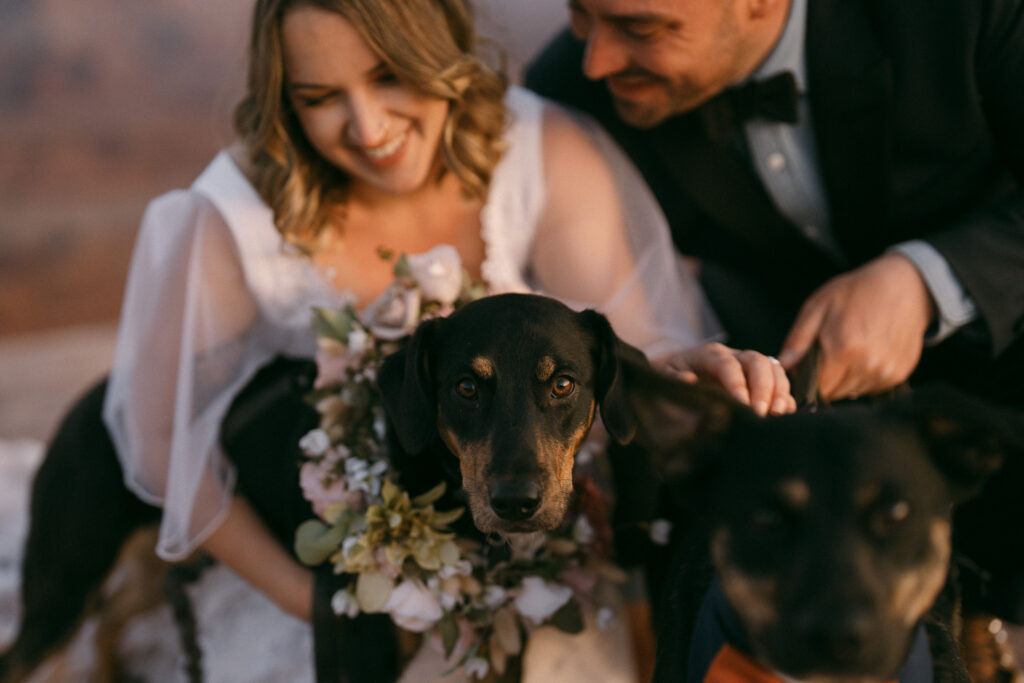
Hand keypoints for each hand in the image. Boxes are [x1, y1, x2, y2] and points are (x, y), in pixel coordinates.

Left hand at [662, 342, 796, 415]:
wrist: (678, 380)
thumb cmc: (671, 379)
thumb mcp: (664, 377)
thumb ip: (673, 378)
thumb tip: (689, 380)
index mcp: (710, 354)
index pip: (728, 364)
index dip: (737, 383)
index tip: (742, 405)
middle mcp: (734, 356)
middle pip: (757, 361)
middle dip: (763, 387)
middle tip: (761, 413)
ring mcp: (749, 368)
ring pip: (774, 369)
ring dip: (779, 391)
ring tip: (777, 414)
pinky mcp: (759, 382)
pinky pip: (780, 384)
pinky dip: (786, 398)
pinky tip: (784, 414)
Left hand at [778, 253, 934, 400]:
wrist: (905, 287)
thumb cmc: (856, 292)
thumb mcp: (817, 306)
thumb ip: (798, 340)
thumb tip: (782, 366)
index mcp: (844, 350)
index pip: (815, 388)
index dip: (806, 380)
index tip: (805, 367)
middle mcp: (867, 366)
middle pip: (833, 393)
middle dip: (825, 378)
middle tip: (829, 352)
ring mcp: (886, 373)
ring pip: (851, 392)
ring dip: (844, 378)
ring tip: (849, 349)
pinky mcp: (898, 375)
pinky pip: (870, 387)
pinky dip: (863, 376)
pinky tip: (866, 353)